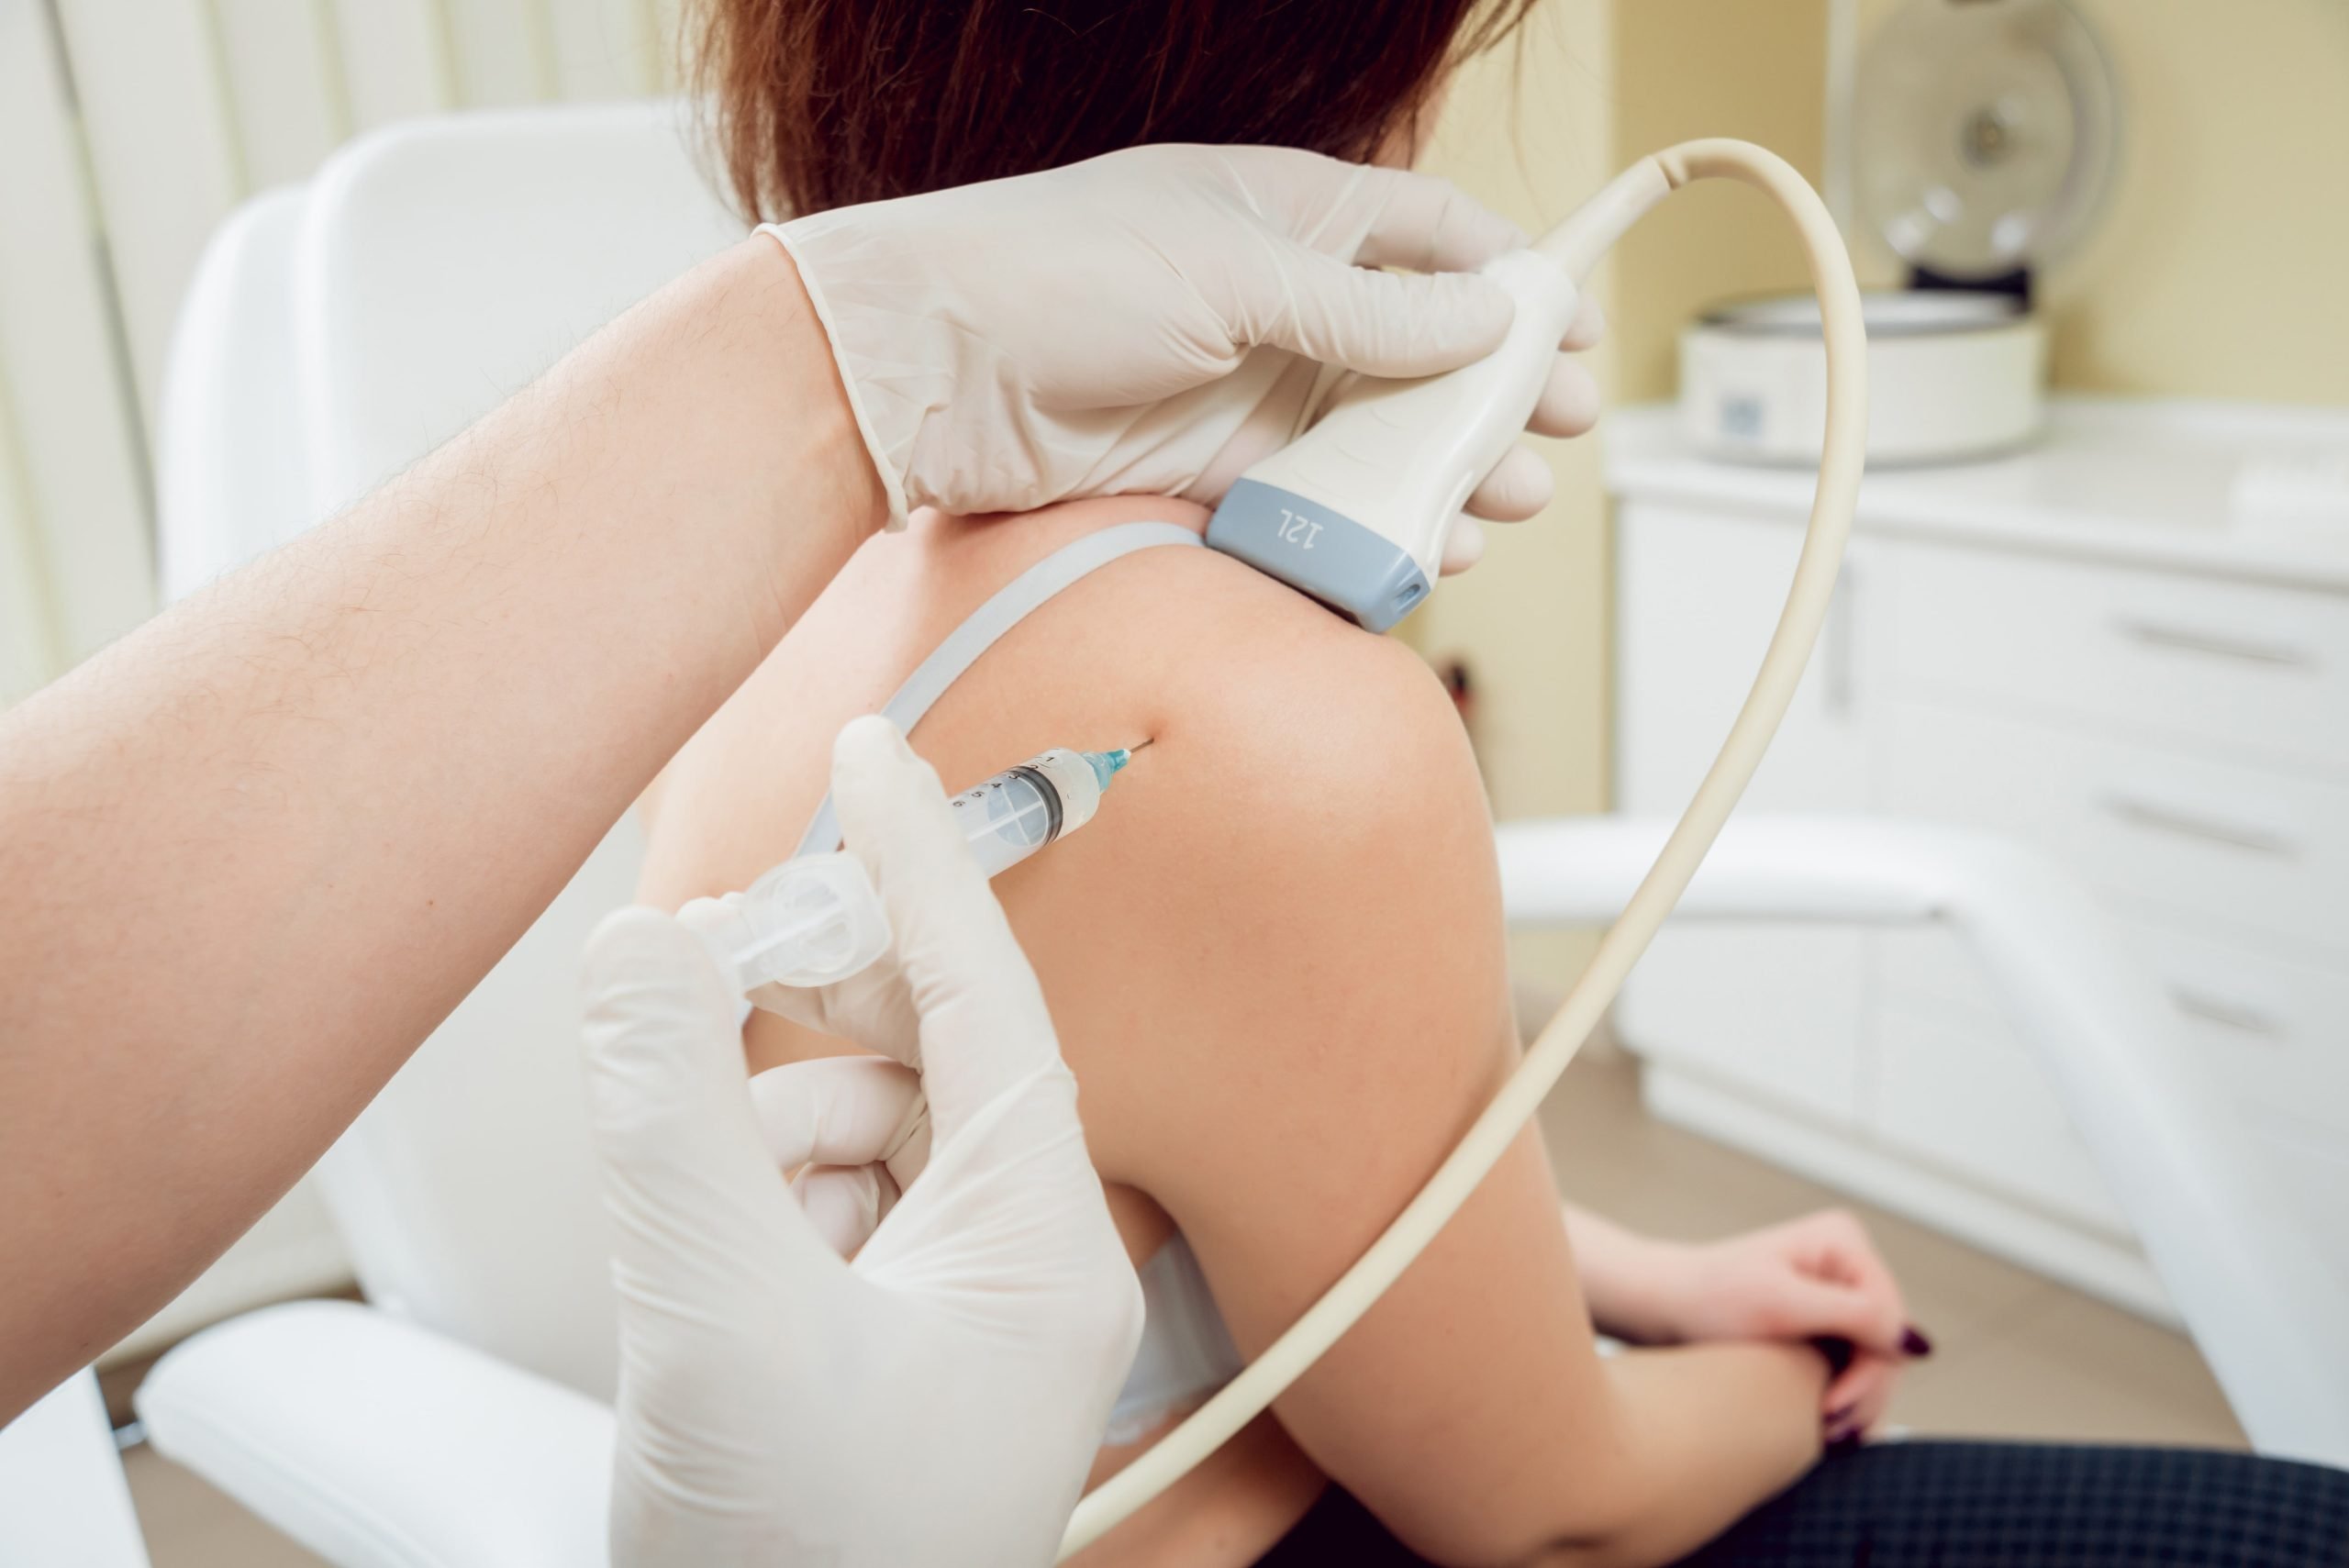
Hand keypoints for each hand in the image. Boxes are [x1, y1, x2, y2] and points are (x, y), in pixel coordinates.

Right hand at [582, 716, 1142, 1567]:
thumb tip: (640, 954)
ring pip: (835, 1128)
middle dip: (802, 1019)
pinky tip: (701, 1288)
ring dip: (748, 1138)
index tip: (875, 749)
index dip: (925, 858)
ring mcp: (938, 1306)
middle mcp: (1011, 1262)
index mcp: (1041, 1245)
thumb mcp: (721, 1326)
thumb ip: (671, 1118)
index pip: (987, 996)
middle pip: (910, 1052)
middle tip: (702, 979)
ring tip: (699, 1244)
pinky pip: (798, 1204)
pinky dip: (735, 1204)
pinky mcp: (865, 1339)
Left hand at [769, 143, 1599, 534]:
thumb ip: (1367, 313)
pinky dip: (1372, 521)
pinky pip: (1315, 496)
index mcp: (1288, 211)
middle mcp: (1276, 297)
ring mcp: (1246, 386)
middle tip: (1561, 434)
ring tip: (1508, 503)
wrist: (928, 371)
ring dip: (1448, 468)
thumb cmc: (1064, 276)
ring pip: (1376, 432)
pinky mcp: (1210, 466)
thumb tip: (1489, 322)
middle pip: (1419, 346)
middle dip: (1496, 392)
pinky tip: (1426, 544)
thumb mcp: (1236, 276)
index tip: (1574, 330)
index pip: (1429, 232)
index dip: (1509, 278)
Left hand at [1649, 1211, 1930, 1443]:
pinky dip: (1843, 1397)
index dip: (1870, 1370)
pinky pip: (1856, 1365)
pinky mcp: (1829, 1321)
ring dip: (1855, 1401)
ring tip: (1824, 1434)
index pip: (1888, 1318)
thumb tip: (1919, 1344)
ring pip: (1877, 1362)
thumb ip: (1853, 1316)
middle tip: (1827, 1432)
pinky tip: (1822, 1423)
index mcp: (1844, 1242)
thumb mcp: (1780, 1305)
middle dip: (1862, 1391)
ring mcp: (1841, 1293)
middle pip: (1887, 1344)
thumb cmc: (1710, 1298)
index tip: (1829, 1407)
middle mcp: (1850, 1263)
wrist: (1665, 1305)